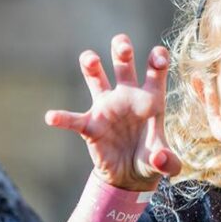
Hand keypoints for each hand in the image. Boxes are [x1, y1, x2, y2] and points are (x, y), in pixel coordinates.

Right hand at [46, 35, 181, 190]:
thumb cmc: (151, 160)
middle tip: (122, 46)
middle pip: (123, 64)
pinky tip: (52, 117)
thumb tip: (159, 157)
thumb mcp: (165, 163)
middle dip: (122, 51)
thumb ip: (168, 162)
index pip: (155, 72)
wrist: (129, 176)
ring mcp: (107, 108)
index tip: (159, 55)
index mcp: (151, 100)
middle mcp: (127, 96)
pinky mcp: (91, 126)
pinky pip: (74, 119)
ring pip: (97, 79)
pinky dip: (63, 118)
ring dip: (91, 66)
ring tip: (90, 58)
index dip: (158, 60)